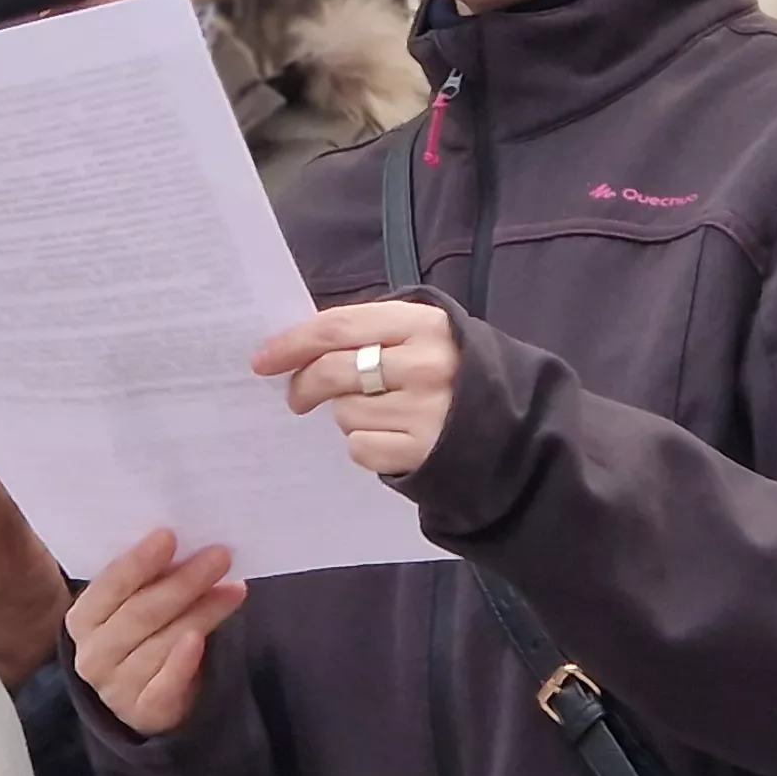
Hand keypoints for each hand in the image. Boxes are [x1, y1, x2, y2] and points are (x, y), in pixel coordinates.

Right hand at [69, 529, 246, 735]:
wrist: (140, 698)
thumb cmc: (140, 636)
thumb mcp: (133, 606)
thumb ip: (149, 581)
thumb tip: (184, 544)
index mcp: (84, 618)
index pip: (111, 585)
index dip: (139, 561)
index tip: (170, 536)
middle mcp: (93, 654)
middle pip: (141, 612)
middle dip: (184, 581)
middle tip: (220, 556)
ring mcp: (116, 687)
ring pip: (161, 643)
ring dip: (201, 613)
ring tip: (233, 589)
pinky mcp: (143, 712)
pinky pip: (165, 686)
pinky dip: (182, 662)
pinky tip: (201, 639)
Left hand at [257, 301, 458, 477]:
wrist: (512, 425)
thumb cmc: (454, 372)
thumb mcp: (426, 335)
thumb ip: (374, 332)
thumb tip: (300, 344)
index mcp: (422, 324)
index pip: (339, 326)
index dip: (294, 342)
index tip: (264, 358)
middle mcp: (425, 365)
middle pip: (333, 370)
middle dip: (303, 384)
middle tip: (297, 396)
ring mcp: (425, 411)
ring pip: (345, 413)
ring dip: (347, 415)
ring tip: (378, 412)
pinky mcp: (423, 451)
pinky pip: (361, 447)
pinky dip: (364, 444)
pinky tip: (390, 436)